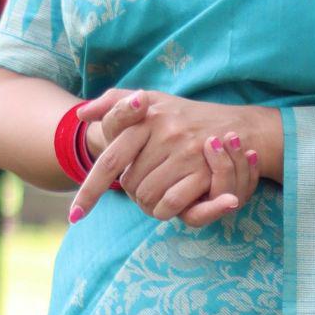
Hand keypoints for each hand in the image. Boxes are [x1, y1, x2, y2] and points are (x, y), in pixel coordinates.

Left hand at [68, 86, 265, 226]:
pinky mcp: (203, 169)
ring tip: (162, 193)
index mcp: (145, 114)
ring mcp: (184, 149)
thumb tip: (82, 115)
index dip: (90, 191)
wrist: (238, 125)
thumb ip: (114, 103)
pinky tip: (173, 204)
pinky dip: (167, 210)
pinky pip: (170, 203)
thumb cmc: (186, 116)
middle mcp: (163, 130)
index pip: (109, 159)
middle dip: (133, 193)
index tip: (76, 215)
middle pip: (128, 185)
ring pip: (147, 197)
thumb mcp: (152, 99)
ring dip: (150, 204)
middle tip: (146, 188)